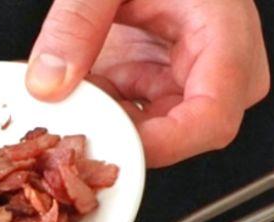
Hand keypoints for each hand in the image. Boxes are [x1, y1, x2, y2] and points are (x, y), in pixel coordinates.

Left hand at [25, 0, 269, 166]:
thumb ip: (76, 23)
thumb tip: (48, 84)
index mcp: (225, 33)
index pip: (212, 118)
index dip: (165, 145)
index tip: (113, 145)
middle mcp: (218, 64)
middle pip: (180, 135)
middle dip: (119, 131)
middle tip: (72, 114)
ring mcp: (189, 76)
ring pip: (150, 130)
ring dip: (105, 116)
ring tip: (76, 82)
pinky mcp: (161, 80)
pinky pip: (131, 114)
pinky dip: (100, 104)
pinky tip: (82, 79)